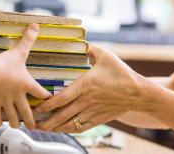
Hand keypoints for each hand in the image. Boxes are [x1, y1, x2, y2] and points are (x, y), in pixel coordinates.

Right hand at [0, 24, 51, 128]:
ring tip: (16, 125)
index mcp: (26, 84)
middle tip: (35, 127)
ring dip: (14, 123)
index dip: (48, 99)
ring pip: (12, 118)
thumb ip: (27, 40)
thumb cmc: (2, 64)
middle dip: (31, 121)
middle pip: (27, 113)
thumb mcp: (17, 51)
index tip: (51, 102)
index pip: (41, 93)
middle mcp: (17, 96)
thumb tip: (36, 25)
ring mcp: (5, 102)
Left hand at [35, 45, 151, 132]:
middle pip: (62, 115)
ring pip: (70, 123)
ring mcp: (93, 112)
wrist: (139, 93)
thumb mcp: (106, 56)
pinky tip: (62, 130)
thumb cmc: (122, 74)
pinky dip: (70, 130)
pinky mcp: (99, 119)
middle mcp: (87, 101)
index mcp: (86, 85)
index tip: (37, 106)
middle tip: (33, 123)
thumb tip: (79, 43)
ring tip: (44, 128)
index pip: (62, 98)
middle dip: (46, 120)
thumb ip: (90, 49)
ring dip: (55, 127)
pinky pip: (81, 127)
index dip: (47, 104)